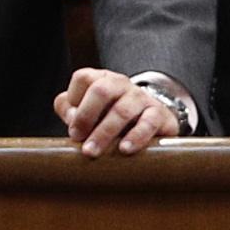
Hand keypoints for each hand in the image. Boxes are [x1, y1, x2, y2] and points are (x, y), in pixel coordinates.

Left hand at [53, 68, 180, 156]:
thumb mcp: (89, 112)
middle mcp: (121, 84)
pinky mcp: (159, 114)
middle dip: (86, 117)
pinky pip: (148, 123)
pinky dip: (135, 137)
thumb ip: (70, 111)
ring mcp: (141, 97)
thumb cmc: (111, 118)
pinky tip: (124, 149)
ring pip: (122, 110)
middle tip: (78, 140)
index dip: (73, 100)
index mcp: (102, 79)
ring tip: (93, 151)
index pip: (83, 78)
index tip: (72, 128)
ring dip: (104, 133)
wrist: (152, 123)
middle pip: (101, 91)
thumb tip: (71, 121)